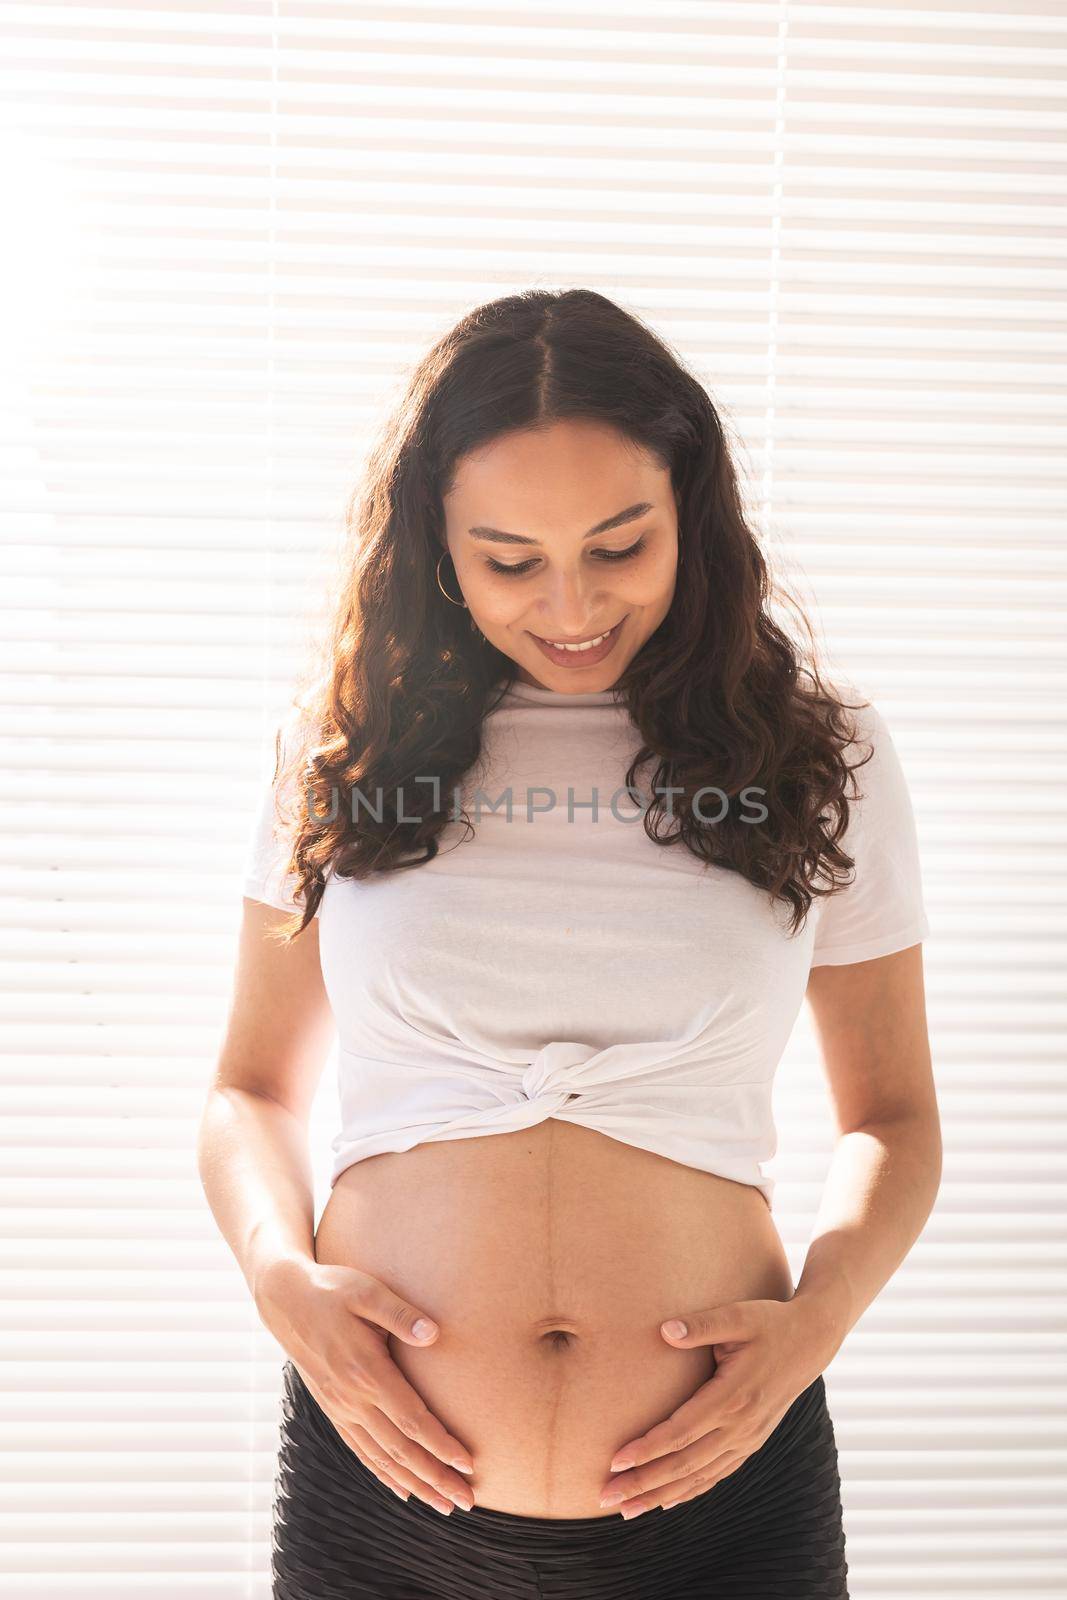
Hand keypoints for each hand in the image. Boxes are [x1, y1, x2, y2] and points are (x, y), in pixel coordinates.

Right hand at [255, 1256, 475, 1515]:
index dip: (441, 1445)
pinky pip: (361, 1451)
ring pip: (381, 1458)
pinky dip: (383, 1474)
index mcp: (366, 1372)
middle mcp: (352, 1399)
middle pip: (400, 1449)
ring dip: (415, 1483)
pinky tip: (403, 1490)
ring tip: (443, 1505)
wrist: (284, 1299)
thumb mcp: (367, 1291)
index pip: (411, 1420)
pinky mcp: (333, 1408)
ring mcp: (340, 1408)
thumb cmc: (332, 1289)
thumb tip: (434, 1333)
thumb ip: (401, 1314)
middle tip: (467, 1500)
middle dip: (435, 1477)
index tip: (468, 1463)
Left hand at [599, 1296, 838, 1517]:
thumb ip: (701, 1325)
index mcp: (733, 1396)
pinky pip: (717, 1474)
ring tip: (627, 1509)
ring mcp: (748, 1439)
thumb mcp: (738, 1315)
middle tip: (605, 1496)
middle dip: (643, 1483)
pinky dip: (690, 1491)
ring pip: (699, 1477)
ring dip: (661, 1495)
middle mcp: (741, 1426)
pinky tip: (667, 1501)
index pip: (681, 1432)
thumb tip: (665, 1330)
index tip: (614, 1462)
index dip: (647, 1449)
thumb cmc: (769, 1322)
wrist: (811, 1340)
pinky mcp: (751, 1442)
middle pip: (684, 1464)